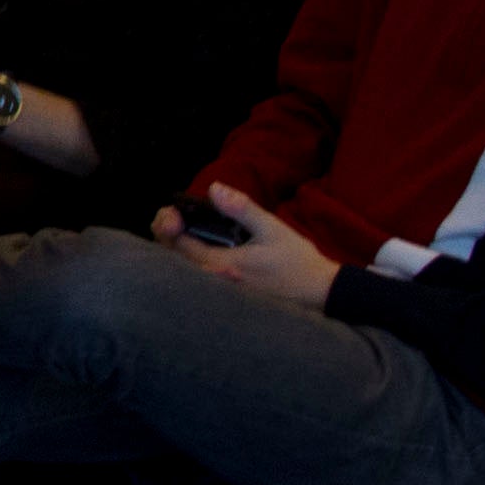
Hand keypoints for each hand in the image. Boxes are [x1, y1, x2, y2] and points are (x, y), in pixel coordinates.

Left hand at [164, 183, 338, 307]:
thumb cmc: (296, 261)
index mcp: (221, 265)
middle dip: (166, 233)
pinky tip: (195, 246)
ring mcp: (218, 292)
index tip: (174, 209)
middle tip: (172, 215)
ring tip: (179, 226)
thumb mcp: (272, 229)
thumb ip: (241, 209)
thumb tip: (214, 188)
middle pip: (172, 259)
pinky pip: (194, 277)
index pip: (178, 244)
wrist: (317, 292)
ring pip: (182, 269)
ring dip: (175, 247)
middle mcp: (214, 282)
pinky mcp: (225, 295)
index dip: (169, 223)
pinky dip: (188, 259)